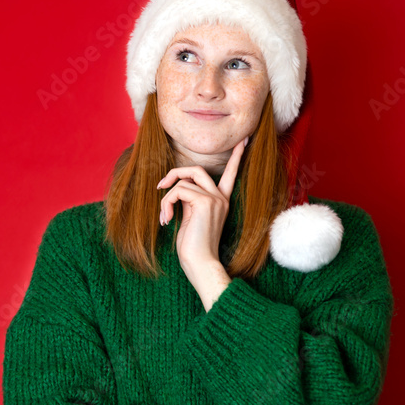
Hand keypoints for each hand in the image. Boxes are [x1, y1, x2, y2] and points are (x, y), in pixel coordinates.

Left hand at [157, 136, 247, 283]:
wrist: (201, 264)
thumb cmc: (193, 247)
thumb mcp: (190, 219)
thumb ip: (189, 201)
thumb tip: (175, 189)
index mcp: (221, 201)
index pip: (230, 173)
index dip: (236, 157)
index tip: (244, 140)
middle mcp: (221, 197)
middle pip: (197, 169)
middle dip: (174, 173)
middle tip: (159, 186)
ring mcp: (215, 199)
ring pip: (183, 180)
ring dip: (166, 198)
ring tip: (164, 217)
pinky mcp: (205, 202)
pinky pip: (178, 191)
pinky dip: (166, 203)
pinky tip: (166, 220)